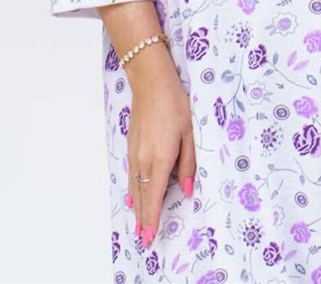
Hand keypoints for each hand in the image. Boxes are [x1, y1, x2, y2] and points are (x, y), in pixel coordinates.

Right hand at [126, 62, 195, 248]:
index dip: (152, 216)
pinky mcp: (131, 144)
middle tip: (144, 238)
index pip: (154, 195)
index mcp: (161, 158)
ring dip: (136, 206)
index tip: (150, 234)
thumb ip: (188, 162)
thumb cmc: (175, 104)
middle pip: (142, 195)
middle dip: (143, 217)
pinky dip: (132, 188)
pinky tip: (132, 195)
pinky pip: (131, 173)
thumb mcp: (190, 132)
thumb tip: (186, 188)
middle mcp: (144, 159)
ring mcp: (135, 152)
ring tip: (138, 223)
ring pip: (134, 185)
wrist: (151, 82)